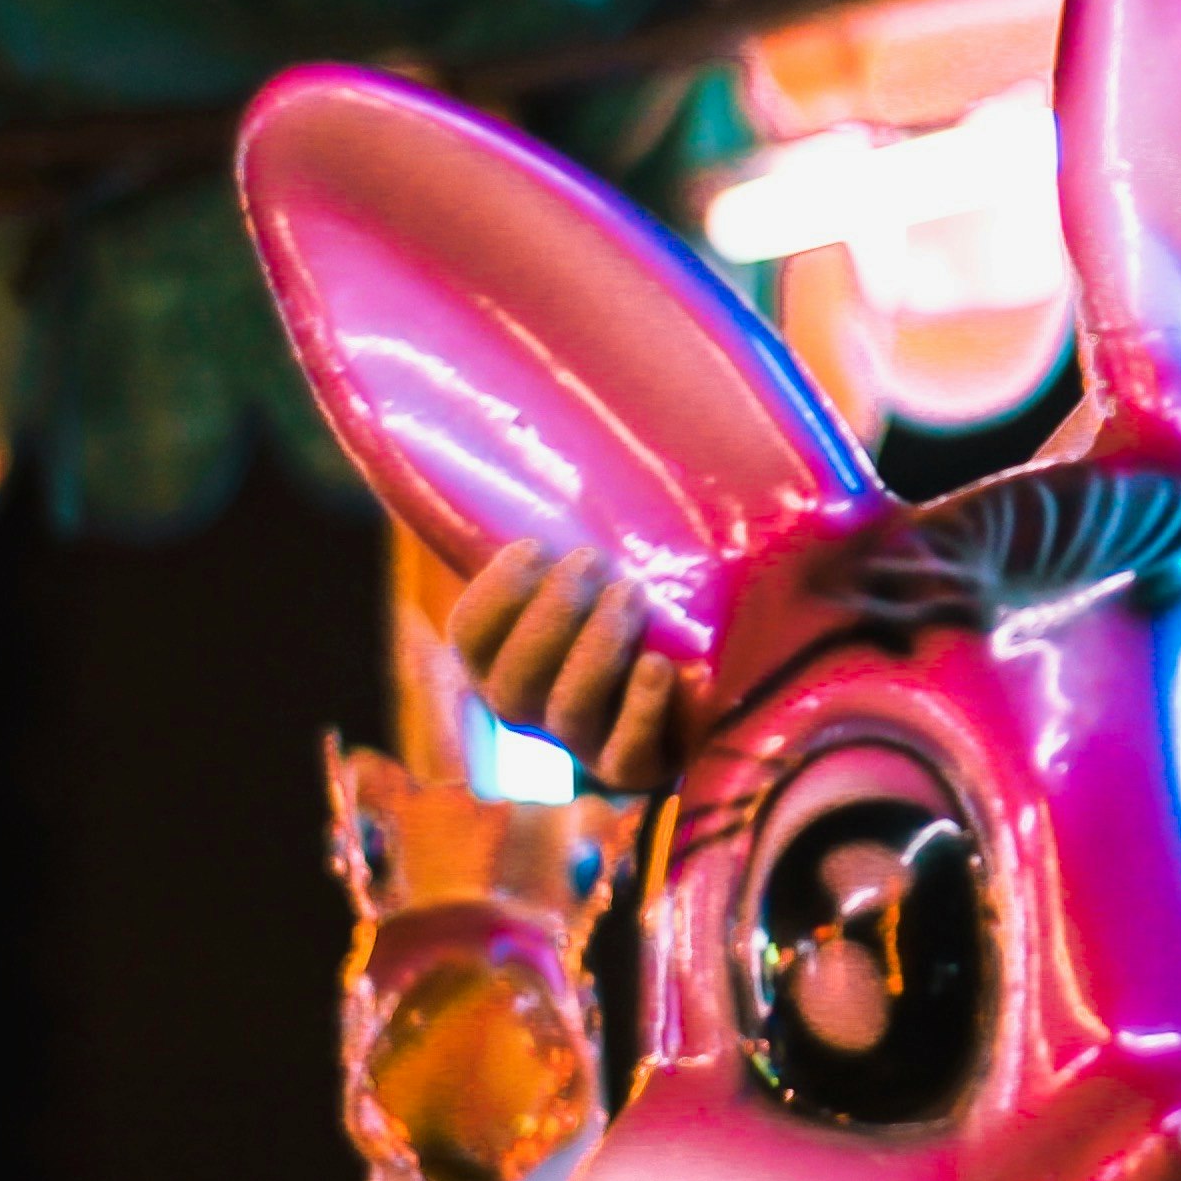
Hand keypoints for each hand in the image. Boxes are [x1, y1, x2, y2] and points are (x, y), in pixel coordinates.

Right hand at [451, 540, 691, 790]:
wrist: (711, 664)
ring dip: (596, 650)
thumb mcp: (595, 552)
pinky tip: (660, 668)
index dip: (495, 594)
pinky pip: (628, 760)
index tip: (533, 547)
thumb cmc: (638, 587)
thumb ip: (563, 516)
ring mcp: (586, 744)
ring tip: (631, 595)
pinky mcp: (642, 768)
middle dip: (549, 617)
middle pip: (512, 684)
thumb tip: (534, 412)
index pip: (470, 638)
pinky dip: (641, 711)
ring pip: (567, 715)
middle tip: (591, 561)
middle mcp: (535, 709)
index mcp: (504, 655)